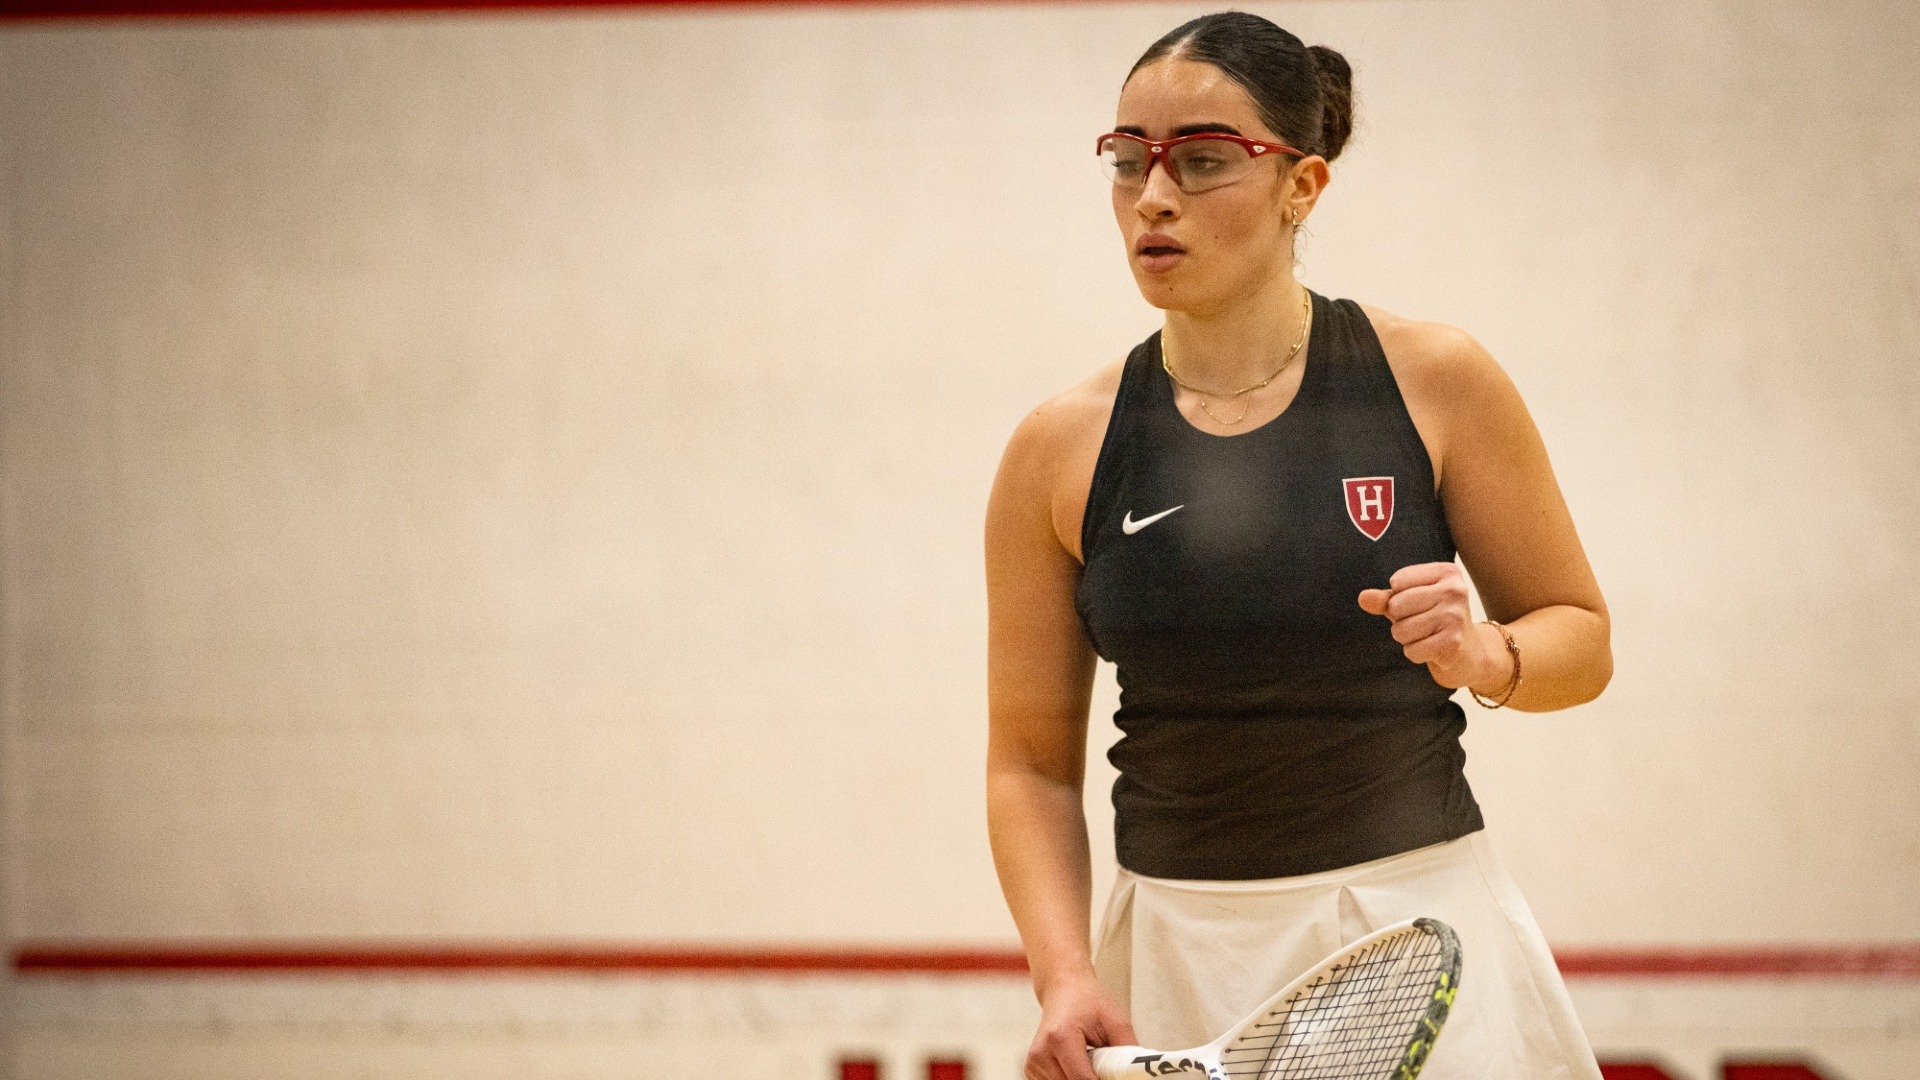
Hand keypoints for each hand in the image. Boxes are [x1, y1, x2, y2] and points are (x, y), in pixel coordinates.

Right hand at [1027, 973, 1135, 1079]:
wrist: (1064, 987)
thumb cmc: (1088, 1000)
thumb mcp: (1116, 1021)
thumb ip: (1127, 1053)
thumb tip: (1136, 1076)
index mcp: (1060, 1037)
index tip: (1115, 1078)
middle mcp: (1041, 1052)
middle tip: (1105, 1066)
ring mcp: (1034, 1062)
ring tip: (1089, 1061)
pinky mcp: (1032, 1068)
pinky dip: (1070, 1079)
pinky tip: (1077, 1064)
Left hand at [1357, 562, 1508, 690]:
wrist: (1470, 652)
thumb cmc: (1434, 620)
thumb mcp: (1410, 602)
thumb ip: (1384, 598)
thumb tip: (1362, 597)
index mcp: (1446, 572)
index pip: (1397, 582)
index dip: (1398, 598)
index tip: (1421, 605)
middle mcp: (1455, 590)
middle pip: (1396, 606)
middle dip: (1401, 620)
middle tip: (1424, 624)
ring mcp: (1455, 616)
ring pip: (1400, 630)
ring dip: (1408, 638)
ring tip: (1428, 636)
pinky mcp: (1453, 643)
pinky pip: (1411, 651)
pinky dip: (1416, 654)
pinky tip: (1433, 649)